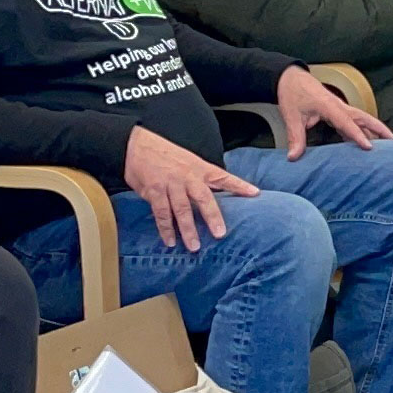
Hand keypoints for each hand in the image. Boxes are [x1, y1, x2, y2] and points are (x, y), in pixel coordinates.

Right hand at [126, 126, 256, 249]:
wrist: (137, 145)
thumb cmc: (165, 154)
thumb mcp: (188, 160)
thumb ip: (201, 178)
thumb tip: (215, 194)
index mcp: (199, 168)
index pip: (223, 177)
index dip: (239, 185)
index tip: (255, 193)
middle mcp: (187, 176)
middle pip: (203, 198)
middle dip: (212, 217)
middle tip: (220, 234)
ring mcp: (170, 184)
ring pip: (182, 209)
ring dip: (188, 230)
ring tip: (194, 247)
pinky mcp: (154, 190)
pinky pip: (161, 213)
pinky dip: (166, 228)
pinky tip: (170, 241)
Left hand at [274, 65, 389, 156]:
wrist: (290, 78)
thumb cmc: (292, 93)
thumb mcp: (291, 116)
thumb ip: (295, 137)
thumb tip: (294, 157)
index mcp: (329, 105)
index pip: (347, 122)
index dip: (358, 135)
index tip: (370, 147)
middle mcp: (339, 106)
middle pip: (365, 118)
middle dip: (381, 130)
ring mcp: (340, 108)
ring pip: (363, 120)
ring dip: (376, 131)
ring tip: (390, 145)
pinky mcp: (338, 111)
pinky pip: (355, 123)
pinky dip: (363, 132)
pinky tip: (367, 144)